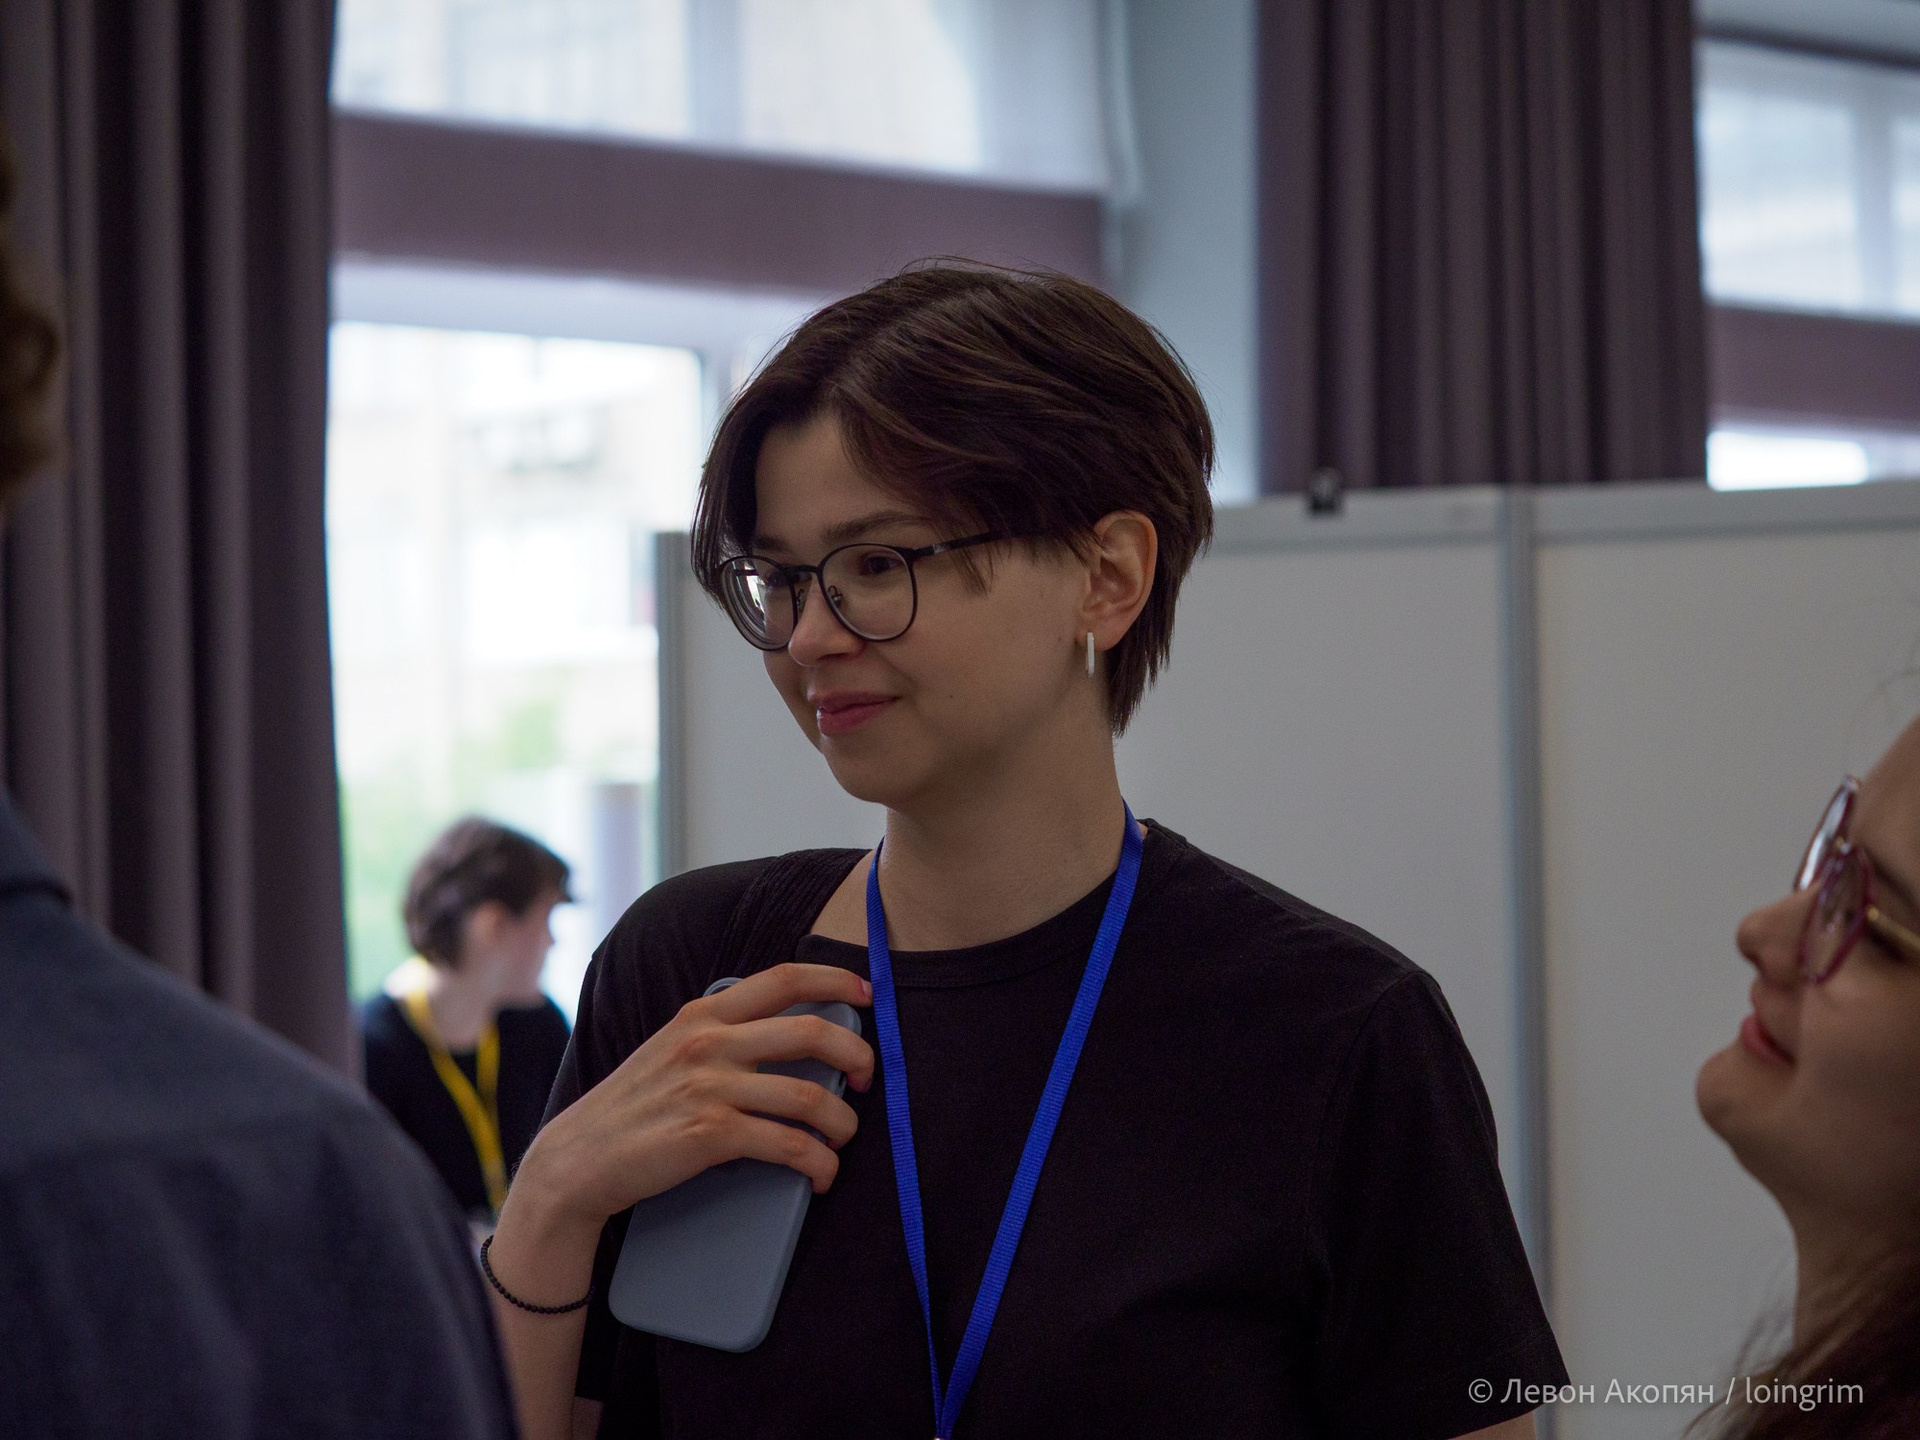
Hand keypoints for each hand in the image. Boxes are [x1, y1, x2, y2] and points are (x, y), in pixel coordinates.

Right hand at [511, 963, 875, 1242]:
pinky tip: (822, 1173)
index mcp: (703, 1012)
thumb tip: (789, 1035)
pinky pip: (788, 1144)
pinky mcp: (709, 1135)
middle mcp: (709, 1042)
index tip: (868, 994)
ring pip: (808, 1096)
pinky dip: (818, 1162)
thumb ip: (722, 1035)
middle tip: (868, 1077)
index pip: (784, 978)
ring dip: (843, 1122)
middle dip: (856, 1054)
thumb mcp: (672, 1049)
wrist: (579, 1159)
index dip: (835, 979)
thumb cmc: (633, 1108)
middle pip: (811, 1033)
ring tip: (844, 1139)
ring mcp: (710, 1088)